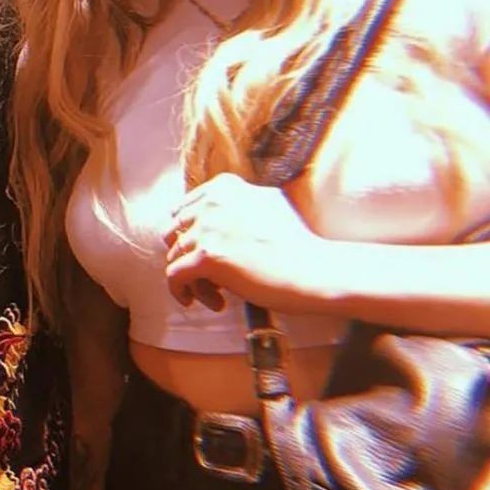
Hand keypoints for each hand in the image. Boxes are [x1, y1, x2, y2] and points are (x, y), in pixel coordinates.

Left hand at [165, 172, 335, 314]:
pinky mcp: (207, 257)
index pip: (183, 210)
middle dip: (189, 256)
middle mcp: (212, 202)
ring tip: (219, 295)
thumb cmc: (297, 245)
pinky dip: (182, 292)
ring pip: (176, 257)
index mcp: (225, 187)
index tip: (205, 254)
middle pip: (175, 233)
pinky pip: (174, 276)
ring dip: (195, 279)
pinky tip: (207, 302)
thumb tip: (208, 218)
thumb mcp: (267, 204)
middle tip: (211, 277)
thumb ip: (236, 204)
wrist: (315, 270)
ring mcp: (208, 228)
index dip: (191, 236)